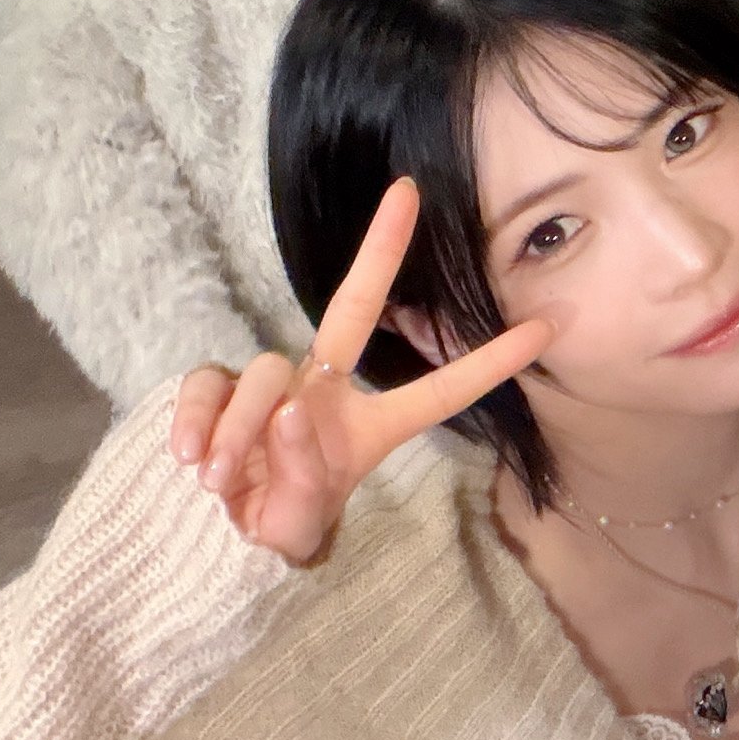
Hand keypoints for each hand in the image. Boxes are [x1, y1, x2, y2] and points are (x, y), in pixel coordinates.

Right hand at [166, 180, 547, 563]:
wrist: (212, 546)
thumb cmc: (278, 525)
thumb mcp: (300, 518)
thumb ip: (302, 472)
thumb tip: (291, 411)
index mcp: (369, 427)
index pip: (440, 392)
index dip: (491, 362)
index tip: (550, 325)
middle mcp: (325, 391)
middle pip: (355, 307)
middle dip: (381, 250)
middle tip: (408, 193)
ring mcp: (273, 385)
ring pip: (263, 374)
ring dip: (241, 428)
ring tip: (219, 479)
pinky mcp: (217, 391)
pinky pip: (207, 386)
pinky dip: (195, 421)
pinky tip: (188, 458)